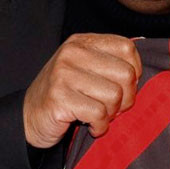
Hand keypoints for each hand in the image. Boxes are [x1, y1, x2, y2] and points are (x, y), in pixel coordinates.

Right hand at [23, 34, 141, 147]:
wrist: (29, 116)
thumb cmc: (66, 95)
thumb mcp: (87, 70)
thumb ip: (111, 64)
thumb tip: (141, 72)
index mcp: (83, 42)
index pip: (127, 47)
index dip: (134, 72)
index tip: (122, 87)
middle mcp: (72, 53)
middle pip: (126, 74)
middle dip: (126, 98)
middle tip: (114, 108)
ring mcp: (63, 74)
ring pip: (114, 95)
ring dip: (112, 114)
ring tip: (100, 116)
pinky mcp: (58, 97)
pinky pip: (98, 114)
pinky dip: (100, 126)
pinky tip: (91, 126)